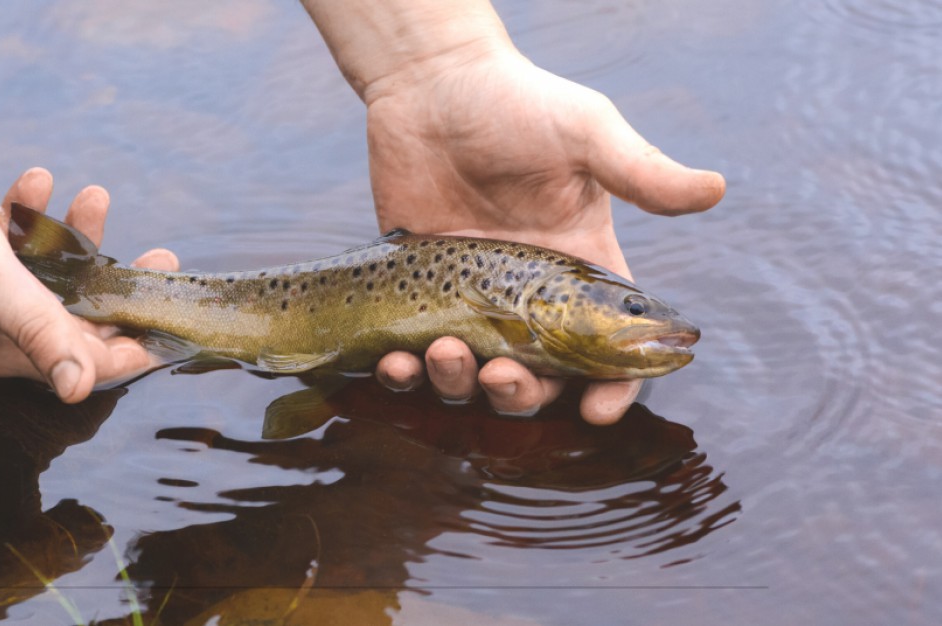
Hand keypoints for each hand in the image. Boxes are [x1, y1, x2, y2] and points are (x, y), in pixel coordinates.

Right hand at [0, 168, 178, 402]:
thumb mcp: (0, 295)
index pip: (95, 360)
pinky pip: (6, 240)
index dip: (140, 345)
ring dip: (76, 232)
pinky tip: (36, 177)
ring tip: (95, 191)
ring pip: (49, 268)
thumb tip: (78, 389)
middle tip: (165, 256)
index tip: (179, 320)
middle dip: (124, 282)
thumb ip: (42, 335)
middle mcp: (12, 326)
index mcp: (23, 348)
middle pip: (86, 311)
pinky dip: (22, 210)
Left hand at [366, 47, 723, 423]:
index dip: (610, 388)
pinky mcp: (417, 290)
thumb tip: (716, 190)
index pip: (605, 346)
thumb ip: (642, 170)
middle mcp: (526, 294)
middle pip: (536, 378)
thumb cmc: (517, 103)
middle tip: (501, 375)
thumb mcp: (586, 133)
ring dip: (458, 385)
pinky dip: (403, 371)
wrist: (432, 83)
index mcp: (577, 268)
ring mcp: (468, 296)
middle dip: (521, 395)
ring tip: (442, 353)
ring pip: (470, 376)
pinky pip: (410, 352)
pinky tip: (393, 361)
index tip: (596, 412)